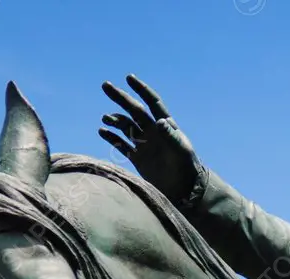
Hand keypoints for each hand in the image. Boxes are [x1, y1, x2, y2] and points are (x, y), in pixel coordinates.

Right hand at [99, 75, 205, 204]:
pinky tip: (102, 131)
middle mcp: (153, 132)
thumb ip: (171, 136)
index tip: (129, 78)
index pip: (152, 102)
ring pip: (126, 126)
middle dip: (120, 98)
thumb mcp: (181, 151)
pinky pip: (121, 145)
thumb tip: (159, 121)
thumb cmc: (187, 168)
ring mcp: (144, 144)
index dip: (141, 90)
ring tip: (106, 118)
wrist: (184, 190)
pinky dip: (111, 137)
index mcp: (166, 126)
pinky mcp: (138, 158)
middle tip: (105, 86)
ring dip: (115, 120)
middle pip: (134, 110)